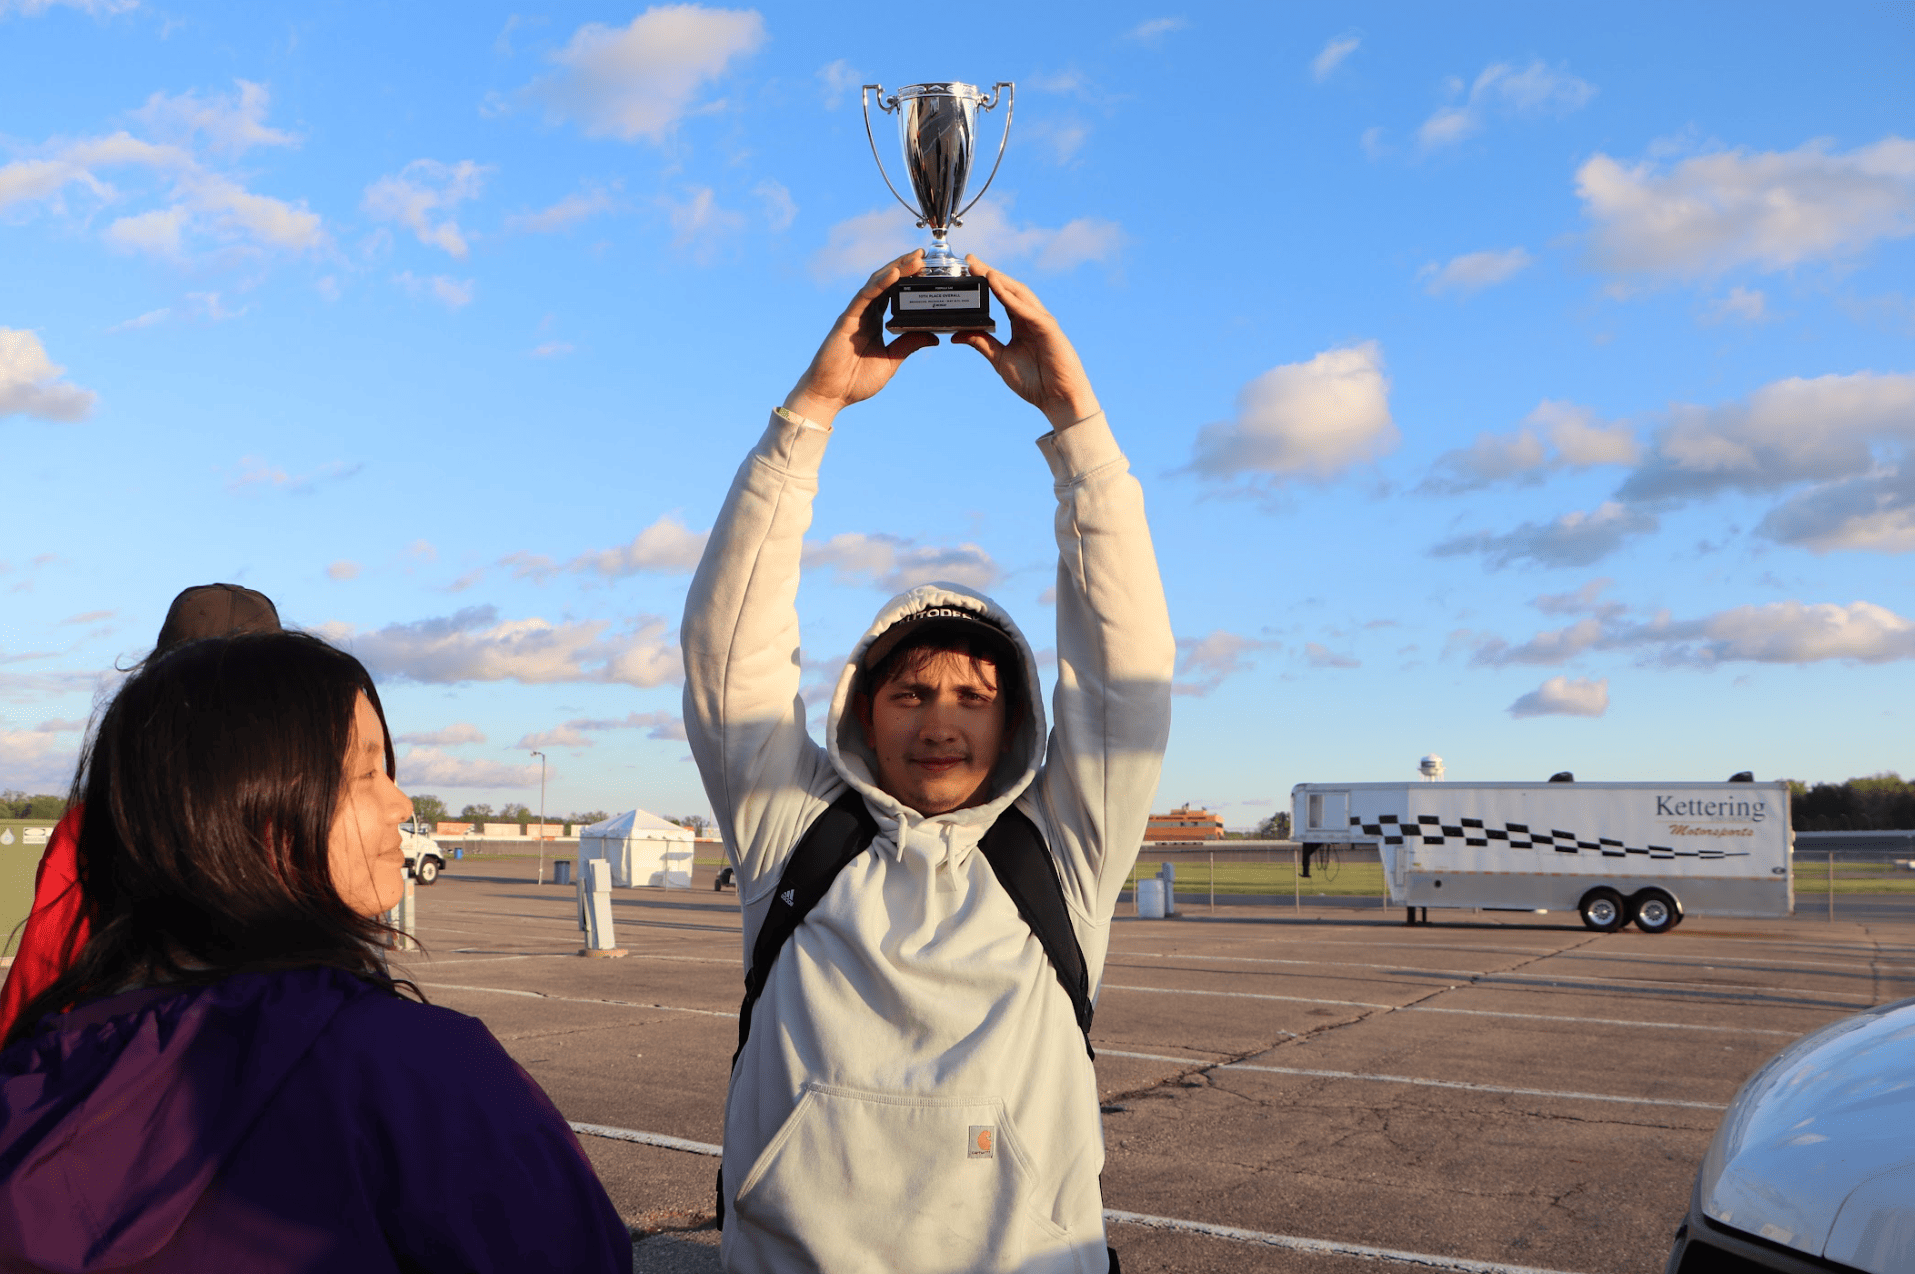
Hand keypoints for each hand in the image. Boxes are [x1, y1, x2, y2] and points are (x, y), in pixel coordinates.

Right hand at [782, 251, 937, 426]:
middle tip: (925, 255)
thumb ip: (909, 345)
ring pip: (877, 283)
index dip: (909, 279)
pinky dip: (880, 284)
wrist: (831, 395)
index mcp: (876, 321)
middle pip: (887, 282)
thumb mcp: (891, 361)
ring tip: (916, 259)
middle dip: (905, 267)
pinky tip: (894, 274)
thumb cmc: (855, 381)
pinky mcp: (846, 319)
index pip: (894, 293)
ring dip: (896, 268)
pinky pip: (865, 296)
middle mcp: (866, 313)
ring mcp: (855, 314)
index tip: (928, 270)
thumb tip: (933, 336)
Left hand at [953, 258, 1101, 429]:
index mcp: (1020, 324)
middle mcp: (1031, 318)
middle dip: (990, 272)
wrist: (1058, 400)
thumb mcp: (1000, 360)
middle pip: (1009, 289)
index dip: (986, 281)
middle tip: (969, 260)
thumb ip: (981, 344)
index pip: (1001, 296)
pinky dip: (1010, 297)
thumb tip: (956, 335)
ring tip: (981, 268)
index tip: (967, 269)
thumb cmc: (1035, 382)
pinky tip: (996, 286)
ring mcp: (1042, 321)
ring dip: (1000, 279)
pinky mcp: (1049, 329)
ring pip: (1020, 294)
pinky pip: (1027, 310)